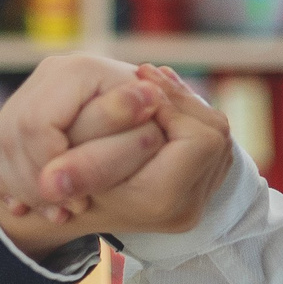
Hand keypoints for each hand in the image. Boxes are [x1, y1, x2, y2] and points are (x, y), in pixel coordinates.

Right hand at [0, 54, 168, 255]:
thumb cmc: (150, 134)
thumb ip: (130, 123)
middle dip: (37, 183)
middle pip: (14, 135)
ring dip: (27, 190)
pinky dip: (13, 188)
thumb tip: (142, 100)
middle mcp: (48, 73)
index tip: (82, 201)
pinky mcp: (13, 117)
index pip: (38, 124)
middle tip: (70, 210)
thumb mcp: (148, 131)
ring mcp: (27, 93)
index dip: (54, 167)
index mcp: (79, 70)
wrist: (139, 131)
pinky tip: (39, 206)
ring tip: (60, 211)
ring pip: (1, 147)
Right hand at [31, 66, 233, 238]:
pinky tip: (160, 103)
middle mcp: (186, 209)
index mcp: (159, 199)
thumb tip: (143, 76)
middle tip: (148, 73)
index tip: (142, 80)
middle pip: (214, 132)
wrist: (71, 211)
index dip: (174, 105)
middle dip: (183, 98)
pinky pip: (213, 142)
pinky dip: (190, 117)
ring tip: (153, 83)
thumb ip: (109, 114)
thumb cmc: (65, 177)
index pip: (199, 140)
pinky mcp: (200, 193)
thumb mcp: (77, 146)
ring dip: (187, 104)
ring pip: (217, 133)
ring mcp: (197, 204)